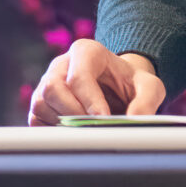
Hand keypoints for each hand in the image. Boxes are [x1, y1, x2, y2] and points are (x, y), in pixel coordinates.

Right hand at [28, 40, 165, 124]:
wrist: (119, 88)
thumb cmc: (131, 84)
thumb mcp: (149, 87)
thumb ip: (147, 101)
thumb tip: (135, 120)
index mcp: (86, 52)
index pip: (79, 76)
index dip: (89, 100)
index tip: (104, 119)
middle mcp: (62, 64)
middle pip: (52, 88)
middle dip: (73, 113)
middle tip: (94, 128)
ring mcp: (48, 82)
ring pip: (40, 103)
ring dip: (62, 123)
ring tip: (86, 131)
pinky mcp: (42, 103)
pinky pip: (36, 118)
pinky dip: (52, 130)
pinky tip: (73, 134)